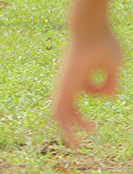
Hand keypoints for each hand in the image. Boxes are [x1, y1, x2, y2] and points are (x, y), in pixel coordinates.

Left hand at [52, 28, 122, 147]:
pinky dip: (65, 122)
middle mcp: (69, 80)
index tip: (93, 127)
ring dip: (67, 128)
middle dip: (74, 124)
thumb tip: (109, 98)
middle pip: (66, 106)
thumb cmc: (102, 43)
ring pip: (59, 110)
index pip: (78, 96)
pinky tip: (75, 133)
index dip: (85, 108)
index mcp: (80, 75)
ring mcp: (65, 82)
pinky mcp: (64, 84)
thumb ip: (110, 82)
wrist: (89, 29)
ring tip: (75, 145)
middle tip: (81, 140)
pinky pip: (59, 106)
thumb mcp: (113, 65)